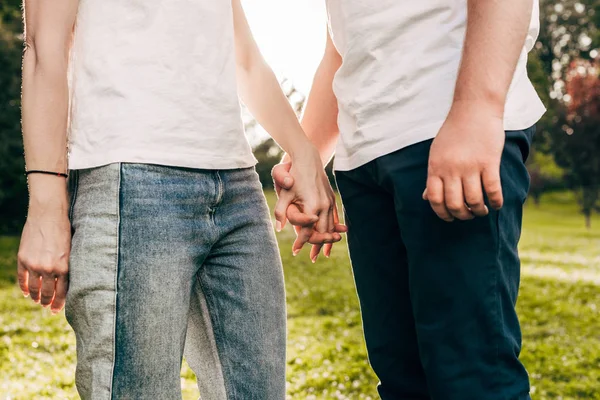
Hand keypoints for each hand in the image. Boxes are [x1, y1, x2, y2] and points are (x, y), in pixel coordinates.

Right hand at [17, 202, 70, 313]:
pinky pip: (22, 279)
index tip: (56, 310)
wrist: (49, 214)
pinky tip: (26, 292)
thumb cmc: (64, 230)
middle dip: (48, 303)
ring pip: (34, 289)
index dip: (59, 304)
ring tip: (38, 301)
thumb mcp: (71, 250)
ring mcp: (34, 264)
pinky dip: (24, 287)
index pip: (62, 292)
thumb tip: (65, 283)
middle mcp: (49, 268)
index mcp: (64, 267)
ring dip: (36, 297)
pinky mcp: (23, 259)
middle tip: (47, 308)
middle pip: (48, 293)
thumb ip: (67, 266)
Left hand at [272, 159, 346, 260]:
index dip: (301, 242)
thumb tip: (278, 229)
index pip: (307, 230)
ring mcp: (330, 202)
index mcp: (312, 206)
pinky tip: (334, 238)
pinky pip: (335, 218)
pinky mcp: (332, 199)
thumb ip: (281, 211)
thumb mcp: (284, 193)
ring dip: (327, 241)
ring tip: (323, 254)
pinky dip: (334, 230)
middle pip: (322, 232)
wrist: (308, 158)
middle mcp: (324, 206)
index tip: (295, 251)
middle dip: (317, 246)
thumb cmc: (293, 175)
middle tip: (311, 259)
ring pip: (330, 227)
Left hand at [424, 101, 504, 220]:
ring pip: (474, 201)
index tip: (450, 217)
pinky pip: (493, 190)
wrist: (474, 109)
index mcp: (435, 167)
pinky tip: (497, 205)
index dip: (441, 213)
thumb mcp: (436, 153)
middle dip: (462, 215)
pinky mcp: (489, 162)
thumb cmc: (454, 132)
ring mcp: (470, 166)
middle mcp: (451, 169)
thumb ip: (433, 176)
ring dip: (479, 211)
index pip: (434, 199)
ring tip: (482, 211)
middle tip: (468, 215)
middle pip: (454, 204)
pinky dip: (496, 202)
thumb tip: (426, 198)